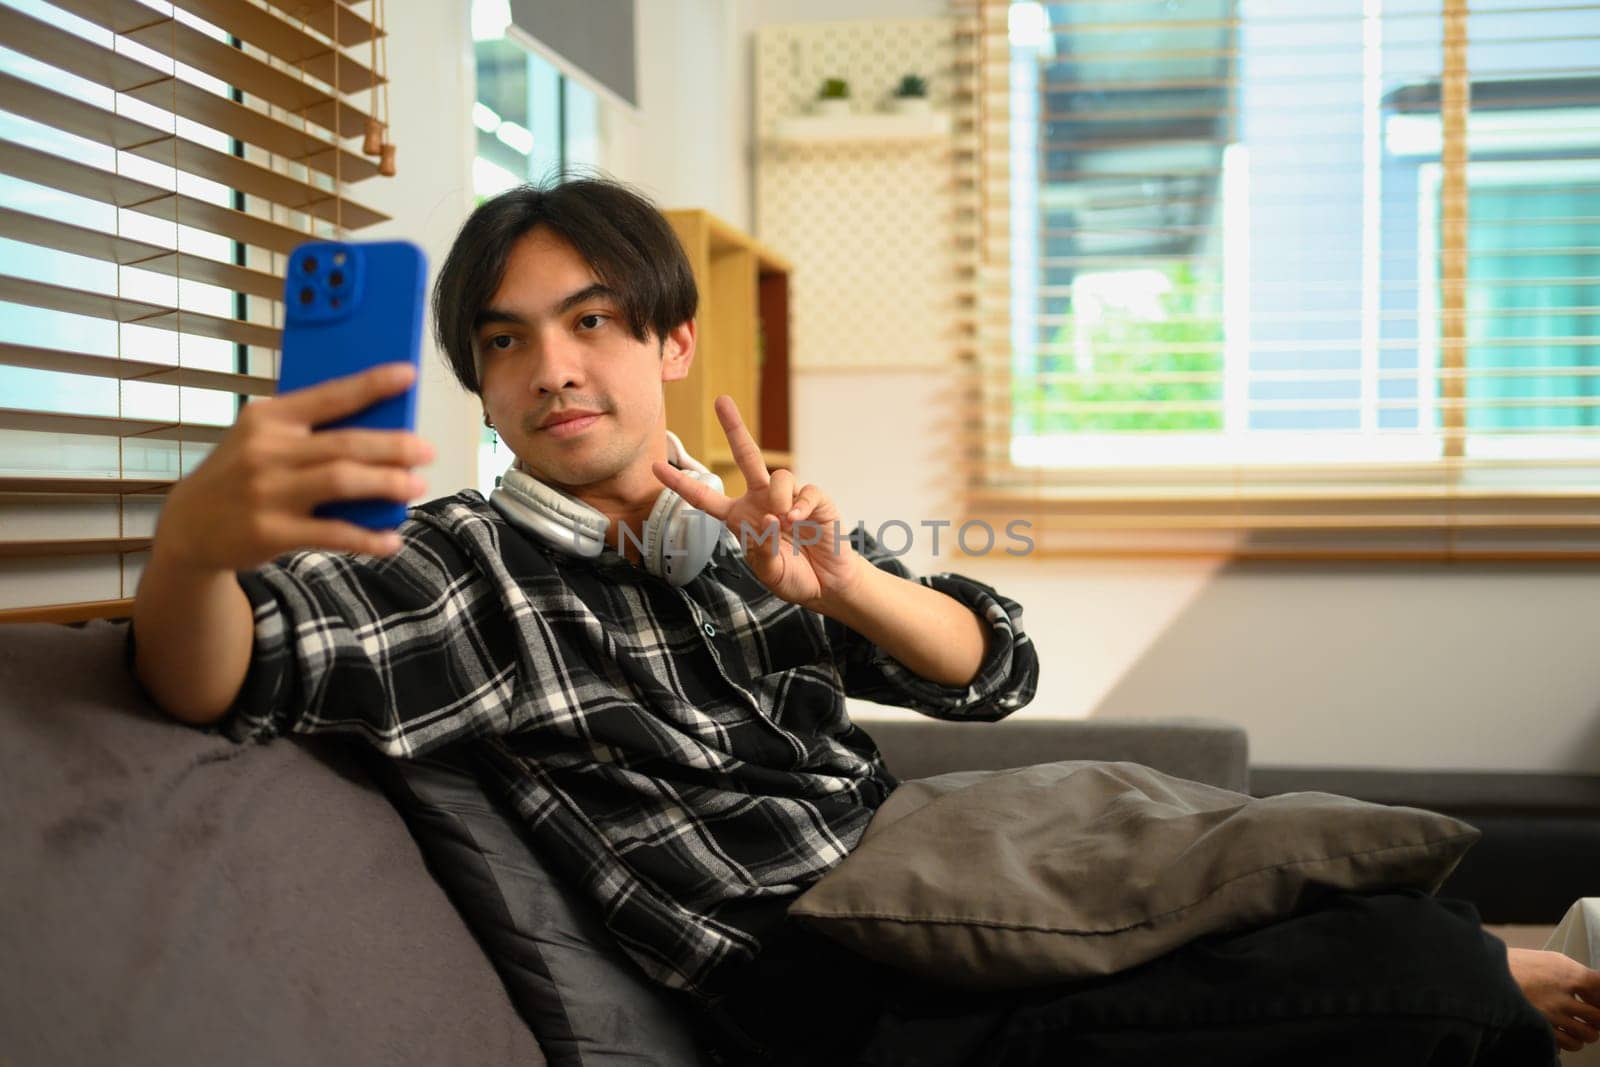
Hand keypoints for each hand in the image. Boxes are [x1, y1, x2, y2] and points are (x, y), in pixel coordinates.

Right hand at [153, 363, 434, 573]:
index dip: (371, 384)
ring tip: (415, 485)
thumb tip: (380, 432)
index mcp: (267, 418)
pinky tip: (390, 539)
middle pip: (346, 443)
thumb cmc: (240, 475)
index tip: (407, 374)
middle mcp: (266, 451)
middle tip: (426, 451)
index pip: (329, 396)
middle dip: (395, 446)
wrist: (188, 526)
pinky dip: (367, 537)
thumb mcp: (259, 440)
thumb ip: (308, 432)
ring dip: (387, 483)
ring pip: (343, 481)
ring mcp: (267, 492)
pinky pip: (332, 533)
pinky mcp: (270, 532)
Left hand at [651, 395, 861, 608]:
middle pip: (745, 456)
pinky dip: (800, 505)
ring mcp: (789, 498)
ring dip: (779, 497)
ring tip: (784, 522)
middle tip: (721, 401)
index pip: (705, 498)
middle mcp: (762, 500)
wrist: (827, 584)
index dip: (681, 484)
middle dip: (734, 427)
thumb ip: (762, 550)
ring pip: (779, 475)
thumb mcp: (769, 573)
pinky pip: (806, 490)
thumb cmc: (793, 577)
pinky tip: (798, 520)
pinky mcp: (815, 501)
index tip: (656, 467)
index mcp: (741, 518)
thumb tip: (769, 518)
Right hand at [1507, 947, 1599, 1051]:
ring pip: (1587, 1034)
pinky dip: (1569, 1041)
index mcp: (1565, 972)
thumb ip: (1571, 973)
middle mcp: (1562, 995)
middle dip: (1598, 1019)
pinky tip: (1562, 1032)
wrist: (1480, 976)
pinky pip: (1568, 1044)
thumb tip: (1590, 987)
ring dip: (1586, 1033)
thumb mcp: (1545, 959)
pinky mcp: (1541, 1029)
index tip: (1598, 998)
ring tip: (1578, 1026)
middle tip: (1592, 1016)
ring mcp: (1551, 1015)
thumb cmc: (1509, 966)